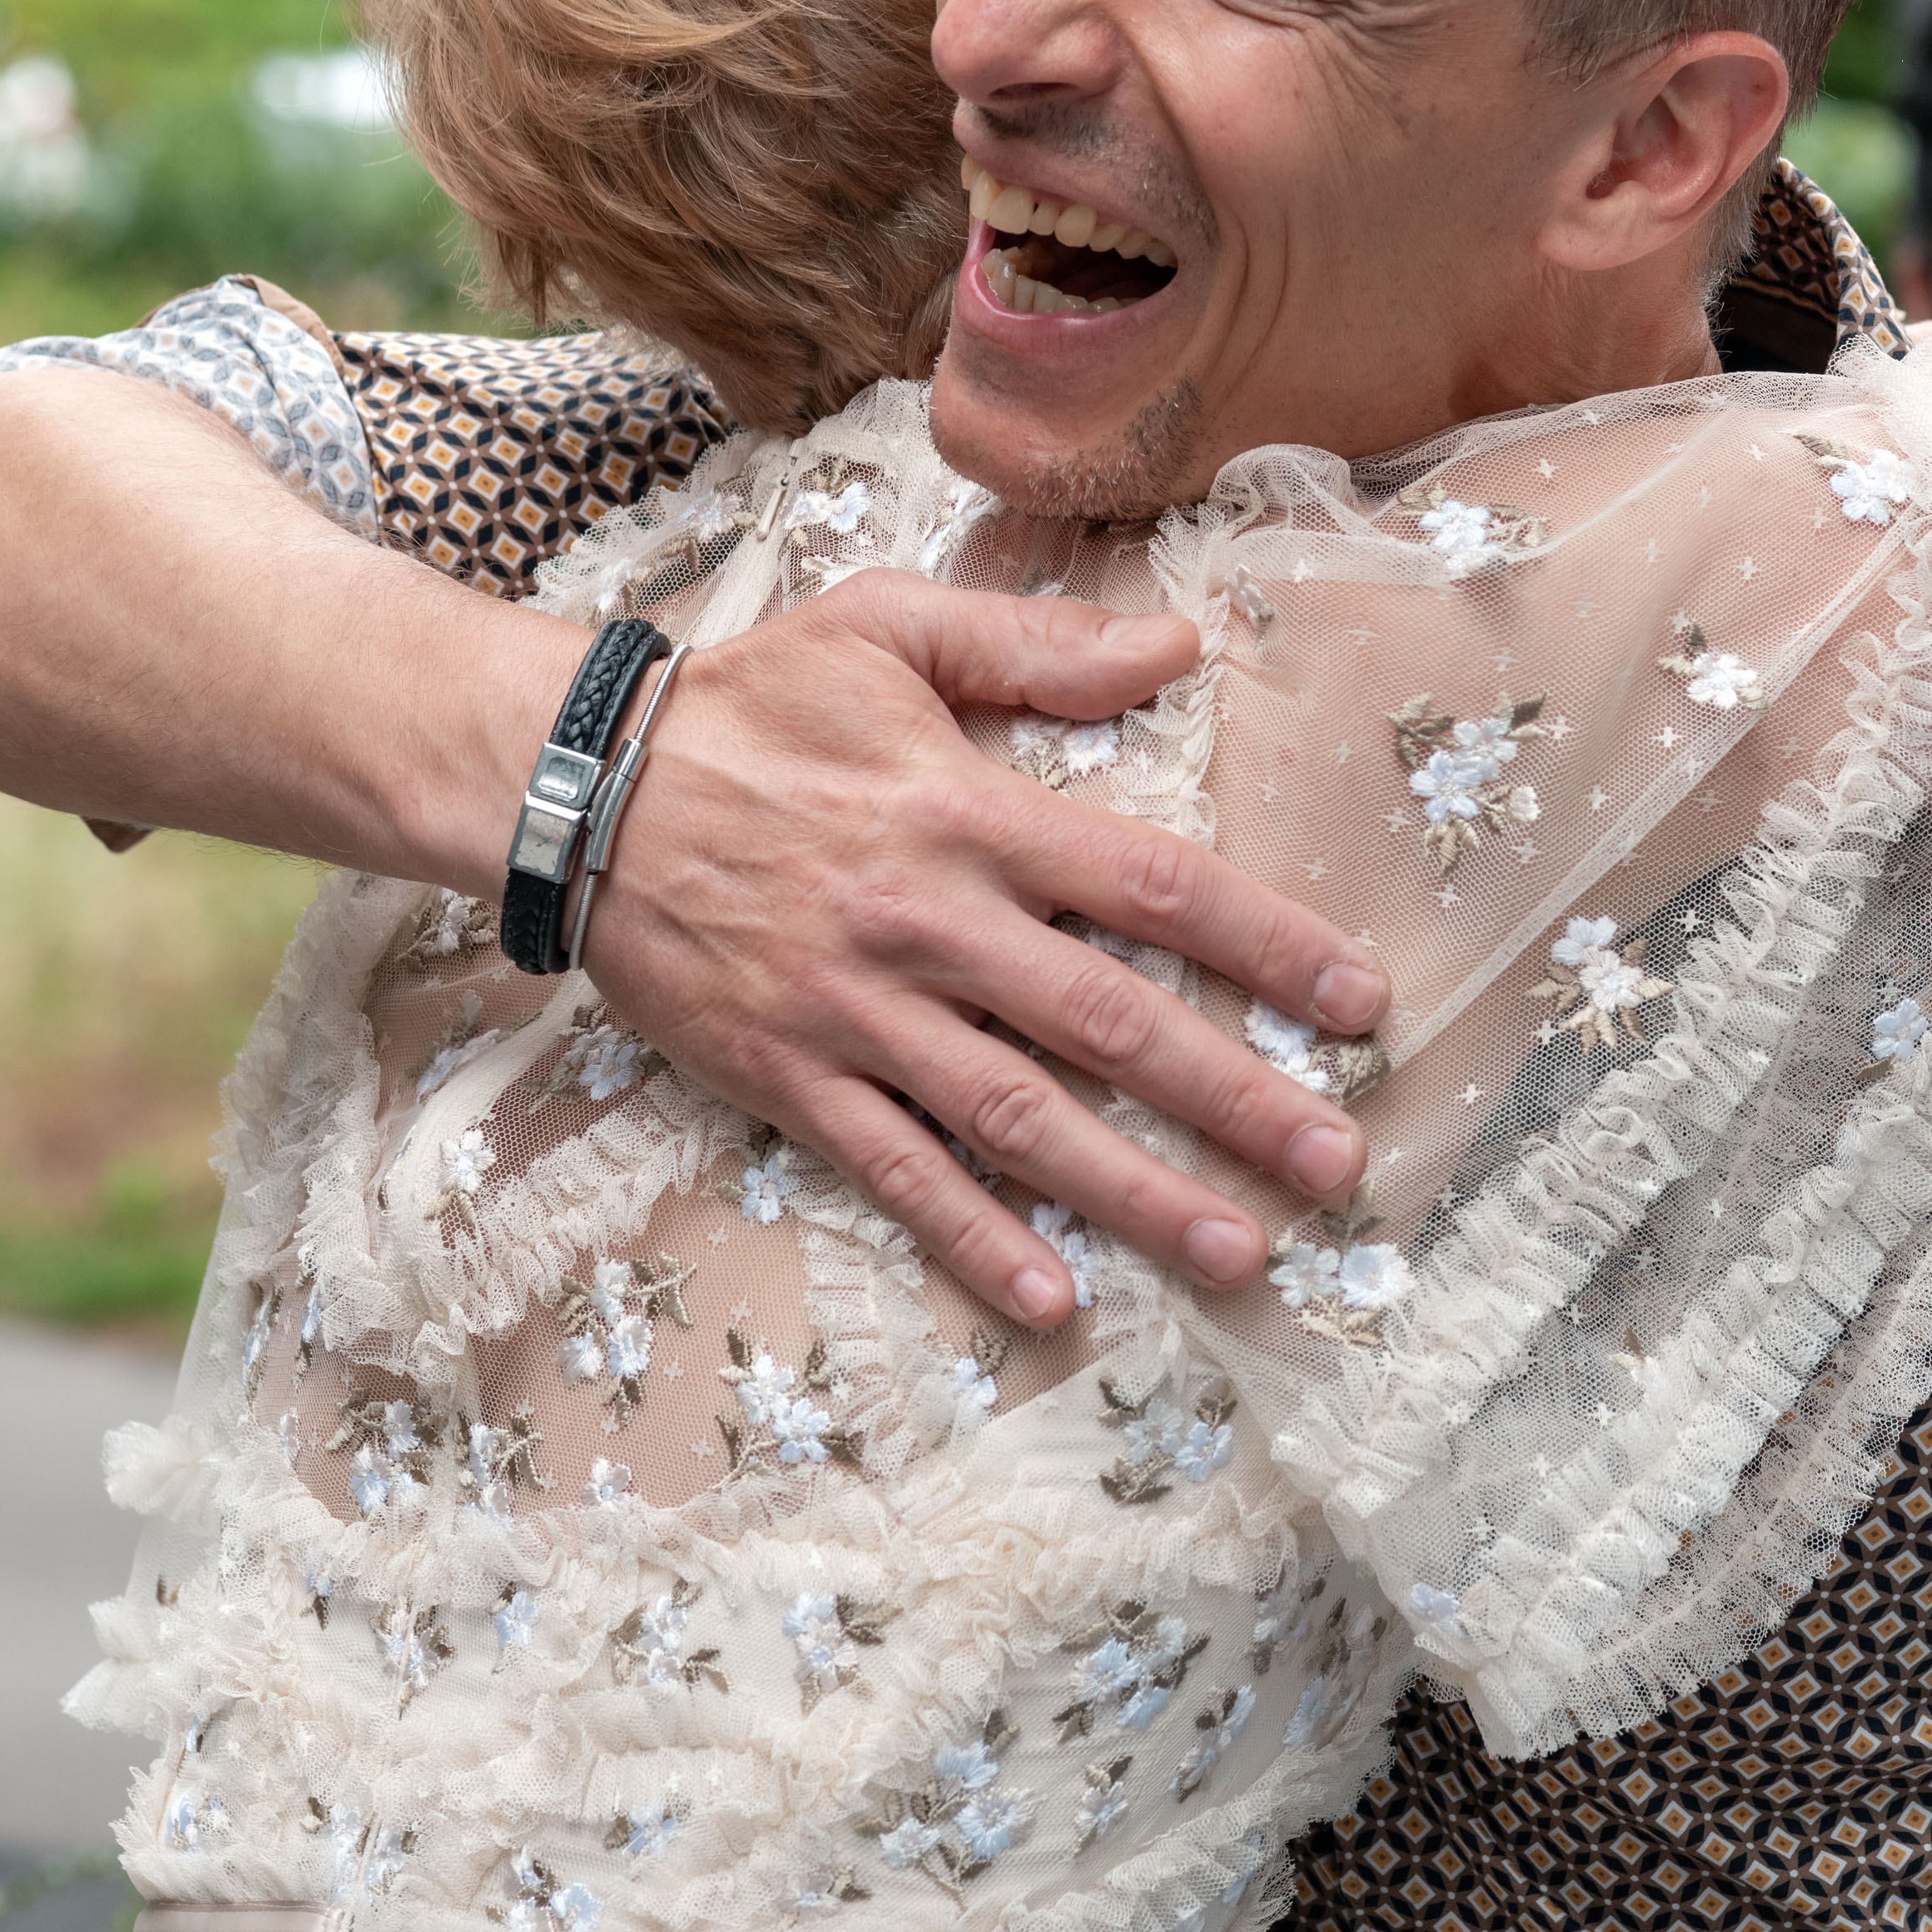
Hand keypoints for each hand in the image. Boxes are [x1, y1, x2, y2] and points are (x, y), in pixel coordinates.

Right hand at [581, 575, 1384, 1329]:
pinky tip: (1054, 1301)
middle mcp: (930, 924)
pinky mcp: (788, 1079)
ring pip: (1020, 1119)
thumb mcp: (889, 630)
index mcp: (970, 812)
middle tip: (1337, 1161)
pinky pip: (896, 1173)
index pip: (1153, 885)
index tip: (1359, 1000)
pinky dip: (974, 1242)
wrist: (573, 787)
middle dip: (1233, 1097)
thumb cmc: (748, 700)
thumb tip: (1179, 647)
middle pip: (1109, 1024)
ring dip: (1135, 1195)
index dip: (1265, 943)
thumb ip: (1038, 647)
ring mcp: (858, 1014)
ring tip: (1241, 1254)